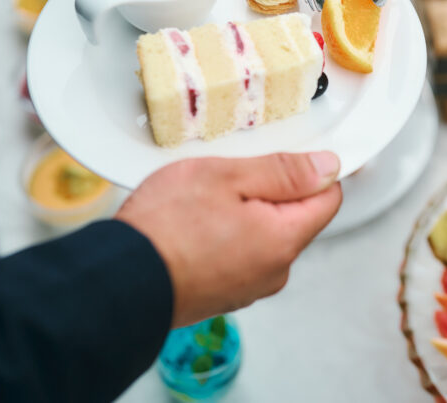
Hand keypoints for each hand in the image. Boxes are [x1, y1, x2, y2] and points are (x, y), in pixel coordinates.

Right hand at [115, 152, 341, 327]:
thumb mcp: (227, 176)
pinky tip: (194, 223)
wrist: (118, 282)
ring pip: (264, 234)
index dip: (314, 170)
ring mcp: (249, 286)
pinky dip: (225, 234)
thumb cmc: (166, 228)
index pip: (328, 198)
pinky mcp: (224, 293)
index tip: (290, 153)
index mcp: (284, 240)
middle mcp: (275, 270)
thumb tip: (328, 167)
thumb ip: (284, 172)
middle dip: (270, 189)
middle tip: (231, 173)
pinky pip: (240, 253)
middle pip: (294, 216)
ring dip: (244, 211)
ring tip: (205, 199)